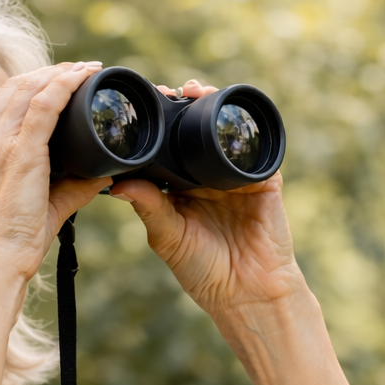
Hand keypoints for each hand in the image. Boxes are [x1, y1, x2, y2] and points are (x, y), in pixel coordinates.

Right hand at [0, 62, 111, 284]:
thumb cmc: (6, 248)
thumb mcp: (33, 210)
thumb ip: (68, 190)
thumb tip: (101, 178)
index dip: (28, 86)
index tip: (56, 82)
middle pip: (12, 88)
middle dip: (47, 73)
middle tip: (78, 70)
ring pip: (28, 89)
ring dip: (59, 73)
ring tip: (86, 70)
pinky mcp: (17, 153)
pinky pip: (44, 104)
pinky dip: (65, 85)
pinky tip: (83, 77)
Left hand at [110, 80, 301, 318]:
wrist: (248, 294)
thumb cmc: (205, 273)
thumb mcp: (169, 238)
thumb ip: (149, 209)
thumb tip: (121, 183)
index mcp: (180, 190)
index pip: (165, 150)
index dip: (154, 129)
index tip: (137, 110)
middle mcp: (206, 178)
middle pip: (192, 132)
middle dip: (181, 108)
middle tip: (165, 91)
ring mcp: (236, 176)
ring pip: (221, 132)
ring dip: (210, 107)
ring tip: (192, 90)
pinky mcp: (263, 179)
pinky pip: (255, 147)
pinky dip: (243, 127)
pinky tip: (228, 110)